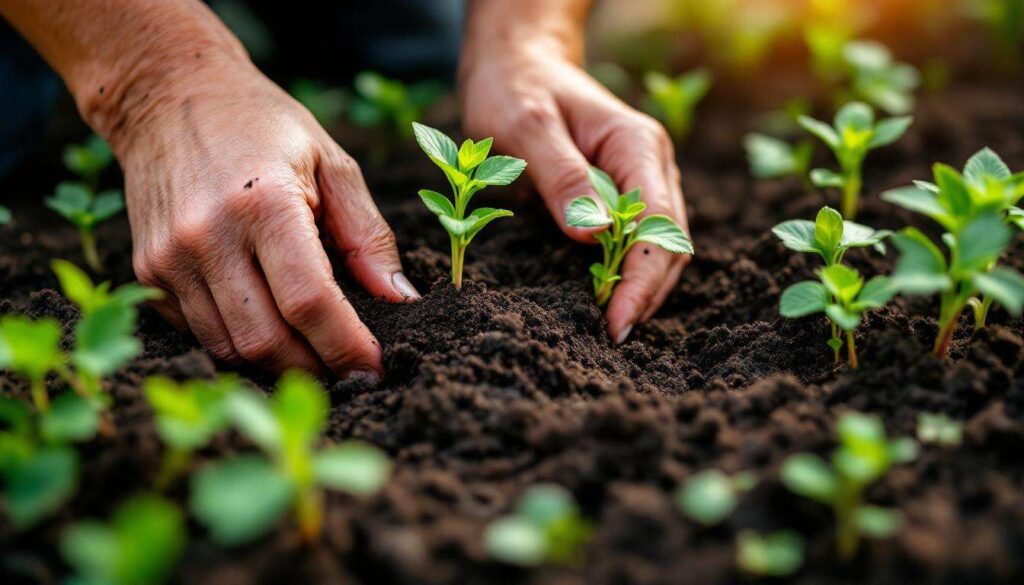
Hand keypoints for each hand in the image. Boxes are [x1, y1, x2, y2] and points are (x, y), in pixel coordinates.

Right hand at [112, 60, 417, 379]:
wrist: (168, 95)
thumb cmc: (263, 126)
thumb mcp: (332, 163)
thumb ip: (368, 235)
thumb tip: (402, 299)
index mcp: (264, 203)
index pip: (310, 302)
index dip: (347, 347)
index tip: (375, 368)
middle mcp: (209, 235)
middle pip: (268, 341)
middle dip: (316, 369)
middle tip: (348, 370)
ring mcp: (170, 258)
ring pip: (230, 349)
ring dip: (278, 365)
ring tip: (312, 353)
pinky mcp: (148, 271)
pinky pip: (199, 334)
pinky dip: (238, 342)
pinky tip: (265, 322)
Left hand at [460, 42, 690, 343]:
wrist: (517, 64)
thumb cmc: (516, 90)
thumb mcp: (526, 128)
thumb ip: (562, 178)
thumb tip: (595, 235)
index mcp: (636, 145)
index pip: (658, 225)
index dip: (643, 279)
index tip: (616, 321)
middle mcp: (650, 164)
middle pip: (670, 243)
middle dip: (647, 292)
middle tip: (613, 336)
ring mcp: (641, 179)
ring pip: (661, 246)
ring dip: (643, 287)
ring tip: (613, 326)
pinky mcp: (623, 193)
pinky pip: (638, 240)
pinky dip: (629, 272)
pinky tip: (607, 298)